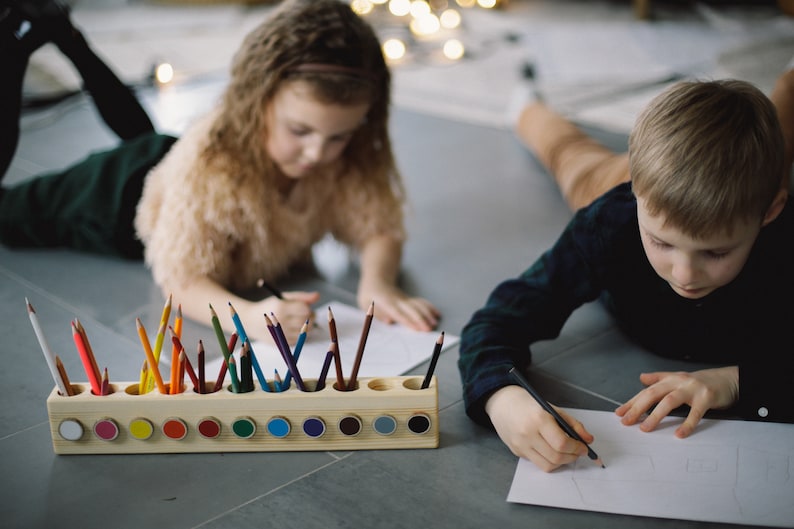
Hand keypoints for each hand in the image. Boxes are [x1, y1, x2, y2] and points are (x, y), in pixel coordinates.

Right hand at [253, 291, 319, 340]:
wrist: (251, 321)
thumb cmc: (269, 307)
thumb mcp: (283, 297)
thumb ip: (301, 297)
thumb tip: (317, 296)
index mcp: (281, 308)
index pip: (305, 310)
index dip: (309, 309)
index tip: (306, 308)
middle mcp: (281, 321)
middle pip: (307, 322)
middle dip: (311, 318)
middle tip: (307, 315)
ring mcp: (281, 334)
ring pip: (304, 332)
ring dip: (306, 326)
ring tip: (299, 320)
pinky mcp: (281, 343)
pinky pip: (298, 340)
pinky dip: (299, 334)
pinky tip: (293, 328)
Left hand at [357, 283, 439, 331]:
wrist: (377, 280)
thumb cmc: (369, 295)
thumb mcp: (366, 303)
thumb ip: (377, 313)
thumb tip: (389, 321)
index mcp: (386, 303)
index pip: (399, 313)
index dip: (408, 321)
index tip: (417, 328)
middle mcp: (398, 301)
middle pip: (412, 310)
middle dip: (421, 319)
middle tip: (429, 329)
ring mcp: (405, 299)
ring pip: (418, 305)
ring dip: (428, 314)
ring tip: (435, 323)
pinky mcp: (409, 300)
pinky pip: (421, 302)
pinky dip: (429, 307)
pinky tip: (437, 314)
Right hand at [485, 385, 594, 472]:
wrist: (501, 402)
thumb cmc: (528, 403)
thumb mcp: (552, 408)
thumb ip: (573, 424)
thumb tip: (588, 440)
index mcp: (538, 419)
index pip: (562, 443)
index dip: (577, 448)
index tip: (583, 447)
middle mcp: (527, 434)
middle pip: (556, 457)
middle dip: (572, 457)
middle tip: (577, 452)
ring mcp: (520, 445)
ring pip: (547, 465)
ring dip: (562, 462)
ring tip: (566, 453)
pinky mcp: (516, 452)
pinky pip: (537, 462)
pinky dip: (548, 460)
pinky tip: (550, 450)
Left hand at [615, 366, 738, 437]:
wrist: (729, 379)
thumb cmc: (701, 382)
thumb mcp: (678, 378)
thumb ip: (660, 379)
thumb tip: (642, 378)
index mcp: (670, 379)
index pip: (646, 391)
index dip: (632, 402)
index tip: (619, 413)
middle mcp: (678, 382)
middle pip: (653, 394)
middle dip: (637, 408)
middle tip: (627, 421)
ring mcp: (692, 389)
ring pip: (669, 401)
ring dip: (655, 415)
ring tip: (645, 428)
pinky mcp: (706, 398)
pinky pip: (695, 413)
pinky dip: (687, 424)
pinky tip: (679, 434)